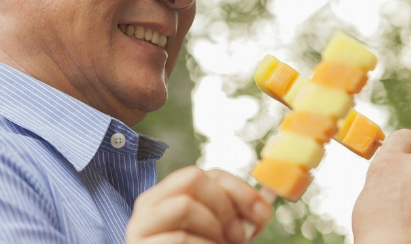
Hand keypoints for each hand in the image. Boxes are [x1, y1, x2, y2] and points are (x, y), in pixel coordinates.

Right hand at [126, 166, 272, 243]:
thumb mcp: (222, 235)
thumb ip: (241, 218)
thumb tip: (270, 195)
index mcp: (168, 195)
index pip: (204, 174)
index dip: (240, 189)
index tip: (264, 213)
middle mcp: (149, 204)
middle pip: (193, 178)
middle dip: (225, 206)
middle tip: (238, 236)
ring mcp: (139, 225)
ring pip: (185, 205)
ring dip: (213, 228)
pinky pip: (179, 238)